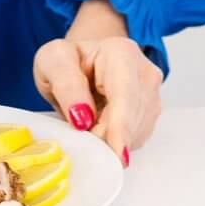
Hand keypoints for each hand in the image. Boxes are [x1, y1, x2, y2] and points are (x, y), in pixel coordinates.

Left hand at [33, 33, 162, 166]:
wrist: (84, 61)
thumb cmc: (69, 59)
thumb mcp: (53, 61)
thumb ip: (65, 84)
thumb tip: (82, 116)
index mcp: (122, 53)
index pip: (125, 95)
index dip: (121, 126)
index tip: (117, 152)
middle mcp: (145, 74)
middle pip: (131, 119)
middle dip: (104, 136)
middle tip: (79, 139)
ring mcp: (151, 95)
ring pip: (135, 133)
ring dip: (108, 139)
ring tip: (85, 126)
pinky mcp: (150, 115)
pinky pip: (135, 138)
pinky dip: (114, 141)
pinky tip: (99, 128)